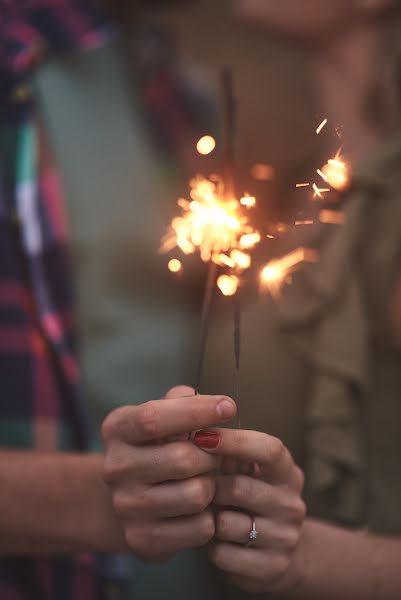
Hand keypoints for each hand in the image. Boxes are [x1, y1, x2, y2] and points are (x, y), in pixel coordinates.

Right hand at [101, 387, 236, 561]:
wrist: (128, 498)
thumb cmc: (155, 446)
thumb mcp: (160, 416)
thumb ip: (178, 402)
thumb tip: (201, 398)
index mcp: (117, 429)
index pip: (155, 418)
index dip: (196, 411)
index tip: (229, 406)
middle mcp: (114, 468)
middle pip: (184, 458)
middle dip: (212, 454)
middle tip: (216, 454)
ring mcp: (126, 506)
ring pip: (197, 494)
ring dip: (212, 485)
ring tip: (207, 479)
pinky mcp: (143, 539)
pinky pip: (200, 527)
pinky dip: (210, 515)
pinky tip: (201, 507)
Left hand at [193, 428, 305, 593]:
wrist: (277, 553)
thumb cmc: (249, 497)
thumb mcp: (246, 470)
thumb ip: (228, 450)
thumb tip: (196, 424)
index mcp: (287, 472)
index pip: (268, 449)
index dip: (233, 440)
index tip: (202, 435)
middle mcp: (292, 504)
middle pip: (238, 487)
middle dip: (211, 488)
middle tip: (202, 489)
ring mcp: (285, 538)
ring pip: (226, 523)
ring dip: (210, 519)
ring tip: (213, 516)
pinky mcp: (271, 568)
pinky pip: (223, 553)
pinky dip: (211, 547)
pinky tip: (218, 541)